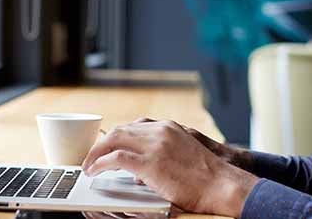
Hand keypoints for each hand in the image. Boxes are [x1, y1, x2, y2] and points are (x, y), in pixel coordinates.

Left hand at [81, 119, 258, 216]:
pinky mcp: (150, 164)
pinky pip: (116, 159)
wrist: (222, 185)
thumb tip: (140, 174)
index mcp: (169, 128)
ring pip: (114, 140)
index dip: (118, 136)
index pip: (134, 125)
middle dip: (103, 143)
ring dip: (97, 152)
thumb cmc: (207, 178)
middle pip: (120, 130)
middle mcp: (160, 131)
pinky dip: (100, 163)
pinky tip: (95, 171)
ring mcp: (155, 146)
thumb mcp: (185, 155)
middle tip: (92, 155)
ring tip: (89, 164)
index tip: (108, 145)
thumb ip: (163, 155)